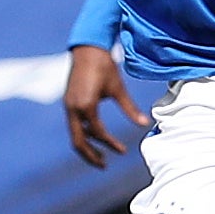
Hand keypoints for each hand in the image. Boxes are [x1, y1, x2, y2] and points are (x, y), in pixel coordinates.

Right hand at [63, 45, 148, 166]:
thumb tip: (146, 124)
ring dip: (87, 146)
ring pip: (75, 134)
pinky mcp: (69, 102)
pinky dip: (84, 133)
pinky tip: (96, 136)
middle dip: (90, 156)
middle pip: (78, 142)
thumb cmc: (104, 65)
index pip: (98, 133)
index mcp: (86, 105)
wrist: (87, 47)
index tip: (123, 151)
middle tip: (104, 166)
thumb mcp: (118, 88)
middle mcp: (73, 108)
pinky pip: (74, 124)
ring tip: (100, 156)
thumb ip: (130, 108)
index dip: (111, 144)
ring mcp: (68, 105)